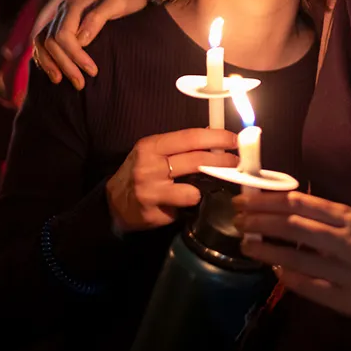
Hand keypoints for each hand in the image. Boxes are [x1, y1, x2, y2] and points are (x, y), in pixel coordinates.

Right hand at [33, 0, 149, 88]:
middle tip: (80, 84)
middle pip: (51, 42)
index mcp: (73, 5)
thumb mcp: (118, 3)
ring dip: (49, 64)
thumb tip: (81, 40)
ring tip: (59, 81)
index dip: (75, 55)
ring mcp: (60, 19)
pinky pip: (43, 44)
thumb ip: (98, 18)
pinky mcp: (61, 27)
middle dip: (64, 65)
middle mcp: (62, 11)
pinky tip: (54, 71)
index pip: (63, 35)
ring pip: (42, 43)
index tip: (93, 71)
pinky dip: (45, 58)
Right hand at [105, 128, 238, 232]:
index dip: (215, 138)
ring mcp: (150, 192)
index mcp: (151, 147)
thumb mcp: (153, 152)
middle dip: (221, 161)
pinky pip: (181, 211)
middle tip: (235, 162)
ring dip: (200, 192)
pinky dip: (184, 208)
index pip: (189, 137)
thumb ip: (179, 146)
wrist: (114, 203)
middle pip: (195, 161)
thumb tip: (212, 137)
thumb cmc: (139, 172)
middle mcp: (149, 167)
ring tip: (194, 190)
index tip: (233, 139)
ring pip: (192, 192)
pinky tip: (176, 205)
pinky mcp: (152, 214)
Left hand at [234, 191, 350, 326]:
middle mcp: (350, 240)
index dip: (267, 200)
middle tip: (237, 221)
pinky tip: (274, 270)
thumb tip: (274, 203)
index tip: (243, 200)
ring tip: (246, 246)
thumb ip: (320, 216)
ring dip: (265, 250)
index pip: (299, 202)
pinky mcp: (347, 300)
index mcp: (349, 217)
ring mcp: (349, 272)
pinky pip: (307, 286)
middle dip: (259, 221)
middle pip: (293, 226)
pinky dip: (286, 277)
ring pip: (296, 257)